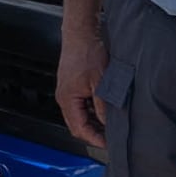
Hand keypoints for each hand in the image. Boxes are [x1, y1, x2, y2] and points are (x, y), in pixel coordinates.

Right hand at [57, 15, 108, 151]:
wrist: (81, 32)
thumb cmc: (88, 52)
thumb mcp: (101, 82)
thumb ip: (104, 106)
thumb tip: (109, 124)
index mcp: (68, 100)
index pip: (79, 129)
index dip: (95, 139)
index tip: (109, 144)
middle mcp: (64, 98)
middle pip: (77, 126)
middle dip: (93, 134)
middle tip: (111, 138)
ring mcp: (67, 92)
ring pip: (79, 116)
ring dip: (93, 123)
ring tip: (110, 126)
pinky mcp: (72, 86)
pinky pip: (80, 106)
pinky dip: (91, 112)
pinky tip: (104, 110)